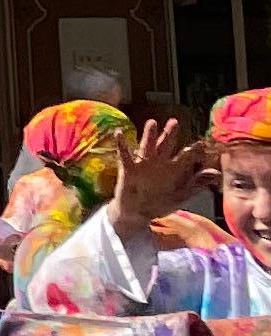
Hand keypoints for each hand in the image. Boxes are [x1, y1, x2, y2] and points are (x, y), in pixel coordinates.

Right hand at [112, 118, 206, 232]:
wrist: (137, 213)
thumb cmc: (160, 203)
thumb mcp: (181, 195)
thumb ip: (197, 183)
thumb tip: (217, 173)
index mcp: (172, 169)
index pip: (184, 156)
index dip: (192, 150)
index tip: (201, 144)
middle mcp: (159, 163)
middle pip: (165, 145)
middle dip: (170, 134)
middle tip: (174, 122)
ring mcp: (143, 164)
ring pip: (147, 146)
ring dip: (149, 135)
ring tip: (152, 123)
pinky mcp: (129, 169)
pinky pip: (125, 155)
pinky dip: (121, 144)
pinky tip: (119, 133)